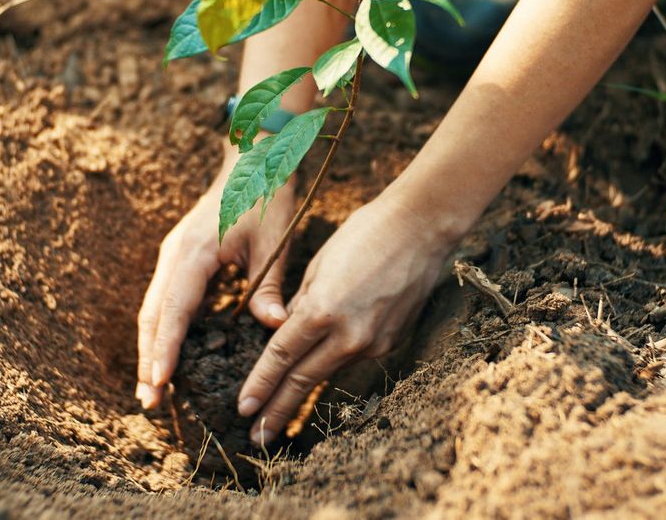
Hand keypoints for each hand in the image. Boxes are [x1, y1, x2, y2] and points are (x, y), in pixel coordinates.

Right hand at [135, 139, 295, 408]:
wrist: (253, 160)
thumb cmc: (265, 197)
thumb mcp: (274, 242)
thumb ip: (268, 286)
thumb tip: (275, 327)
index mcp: (195, 252)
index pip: (175, 309)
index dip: (165, 348)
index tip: (158, 383)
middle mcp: (176, 255)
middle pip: (153, 314)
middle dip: (149, 358)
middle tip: (149, 403)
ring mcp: (174, 254)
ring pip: (155, 308)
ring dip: (152, 346)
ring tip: (152, 388)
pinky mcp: (181, 256)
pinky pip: (167, 298)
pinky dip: (164, 328)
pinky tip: (170, 353)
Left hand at [236, 192, 450, 444]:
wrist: (422, 228)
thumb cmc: (365, 233)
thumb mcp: (320, 263)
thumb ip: (301, 303)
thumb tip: (287, 329)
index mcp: (323, 309)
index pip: (282, 356)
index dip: (260, 385)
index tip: (243, 408)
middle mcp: (349, 334)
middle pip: (304, 379)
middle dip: (277, 410)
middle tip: (256, 437)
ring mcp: (375, 341)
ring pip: (330, 369)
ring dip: (304, 392)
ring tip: (282, 415)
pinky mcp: (392, 341)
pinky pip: (355, 356)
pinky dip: (335, 362)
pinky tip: (323, 368)